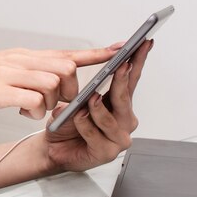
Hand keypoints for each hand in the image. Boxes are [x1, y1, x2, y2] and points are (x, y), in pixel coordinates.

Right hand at [0, 45, 120, 119]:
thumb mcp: (3, 69)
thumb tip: (50, 81)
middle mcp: (20, 60)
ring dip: (51, 102)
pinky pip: (34, 100)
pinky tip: (22, 112)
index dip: (96, 53)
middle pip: (66, 67)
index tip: (121, 49)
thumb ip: (27, 72)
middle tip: (58, 103)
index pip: (66, 52)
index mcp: (22, 55)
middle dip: (71, 90)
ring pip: (54, 83)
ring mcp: (10, 74)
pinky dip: (35, 110)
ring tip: (34, 109)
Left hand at [42, 40, 152, 171]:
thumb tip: (96, 82)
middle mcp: (123, 121)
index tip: (144, 43)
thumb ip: (88, 90)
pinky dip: (84, 124)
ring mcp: (117, 138)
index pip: (131, 79)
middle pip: (124, 98)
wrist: (53, 147)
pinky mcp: (105, 153)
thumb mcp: (77, 100)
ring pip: (110, 119)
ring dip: (98, 107)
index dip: (138, 61)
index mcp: (119, 105)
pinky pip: (94, 135)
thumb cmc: (67, 123)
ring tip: (90, 97)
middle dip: (122, 80)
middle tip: (122, 64)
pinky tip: (77, 117)